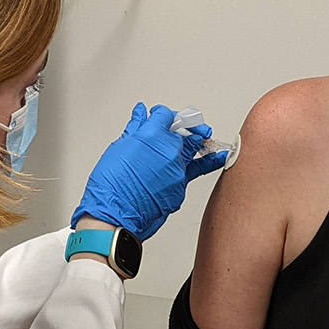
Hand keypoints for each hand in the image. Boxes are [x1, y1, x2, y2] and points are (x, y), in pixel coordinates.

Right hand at [73, 104, 227, 239]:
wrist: (115, 215)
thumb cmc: (111, 186)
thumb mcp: (119, 149)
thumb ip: (134, 130)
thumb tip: (141, 115)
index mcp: (152, 136)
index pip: (165, 115)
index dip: (162, 114)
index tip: (160, 115)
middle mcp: (169, 151)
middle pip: (184, 132)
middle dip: (183, 127)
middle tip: (184, 125)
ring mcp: (178, 170)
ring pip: (195, 150)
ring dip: (200, 142)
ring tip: (207, 136)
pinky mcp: (181, 188)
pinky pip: (196, 172)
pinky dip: (205, 164)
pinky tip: (216, 159)